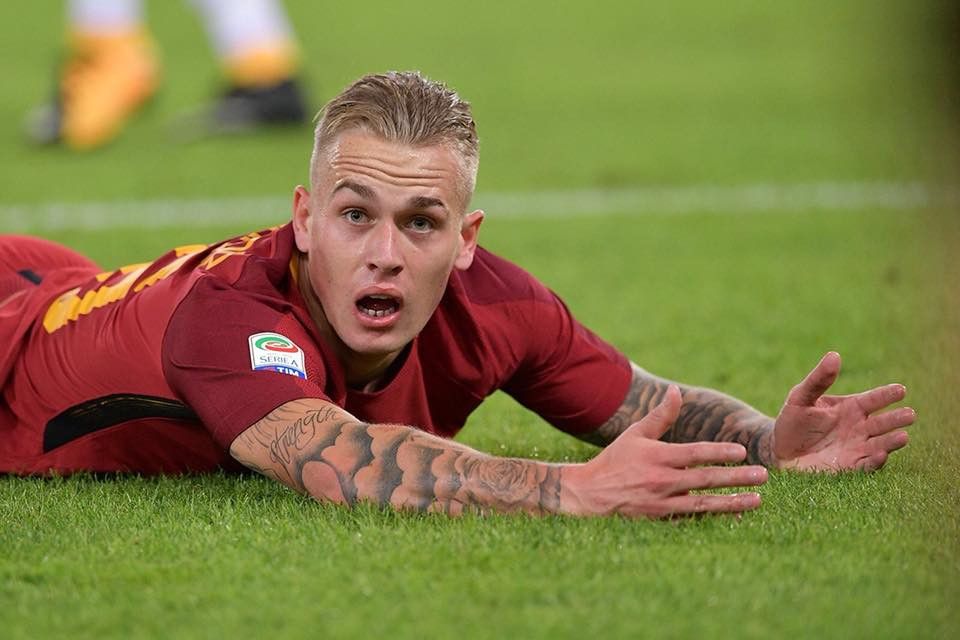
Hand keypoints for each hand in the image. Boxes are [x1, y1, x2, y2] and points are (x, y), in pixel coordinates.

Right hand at [563, 386, 767, 517]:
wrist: (589, 494)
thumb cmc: (615, 460)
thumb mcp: (636, 434)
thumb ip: (660, 415)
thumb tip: (676, 390)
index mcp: (657, 456)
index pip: (694, 454)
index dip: (719, 452)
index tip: (742, 452)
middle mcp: (662, 480)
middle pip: (706, 479)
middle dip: (736, 477)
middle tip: (763, 475)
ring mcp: (662, 503)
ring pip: (704, 504)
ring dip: (732, 502)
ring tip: (757, 500)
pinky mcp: (661, 520)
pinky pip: (693, 519)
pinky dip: (714, 518)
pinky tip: (733, 516)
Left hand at [772, 352, 913, 471]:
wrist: (779, 450)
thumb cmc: (793, 420)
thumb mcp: (802, 397)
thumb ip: (819, 379)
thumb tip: (834, 355)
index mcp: (851, 407)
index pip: (874, 399)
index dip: (887, 395)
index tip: (901, 390)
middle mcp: (859, 427)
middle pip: (883, 422)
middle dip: (896, 419)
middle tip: (910, 414)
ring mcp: (857, 447)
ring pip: (881, 443)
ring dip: (892, 441)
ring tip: (903, 436)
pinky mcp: (851, 466)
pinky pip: (867, 464)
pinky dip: (875, 460)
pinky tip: (881, 454)